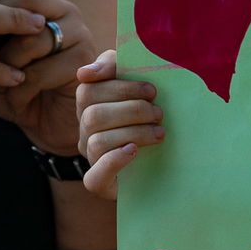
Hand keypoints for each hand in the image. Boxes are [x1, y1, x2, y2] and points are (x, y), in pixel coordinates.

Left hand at [0, 0, 96, 153]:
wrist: (42, 128)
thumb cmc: (6, 89)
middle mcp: (55, 2)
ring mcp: (74, 25)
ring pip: (22, 29)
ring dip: (2, 61)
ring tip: (5, 78)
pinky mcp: (84, 54)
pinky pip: (34, 61)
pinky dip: (19, 85)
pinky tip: (24, 95)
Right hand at [76, 49, 163, 198]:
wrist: (165, 161)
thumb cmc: (150, 115)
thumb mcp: (138, 87)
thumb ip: (116, 66)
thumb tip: (85, 72)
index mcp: (90, 104)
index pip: (89, 88)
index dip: (121, 87)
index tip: (151, 90)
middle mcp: (85, 130)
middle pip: (93, 115)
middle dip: (132, 110)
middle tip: (159, 113)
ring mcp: (91, 157)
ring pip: (97, 142)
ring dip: (133, 133)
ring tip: (159, 132)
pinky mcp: (101, 183)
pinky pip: (94, 177)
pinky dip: (114, 161)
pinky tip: (134, 151)